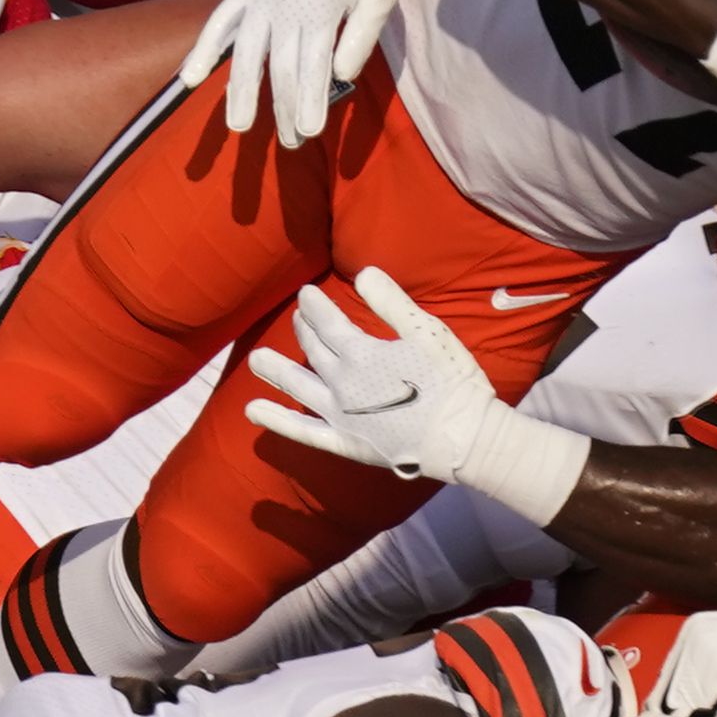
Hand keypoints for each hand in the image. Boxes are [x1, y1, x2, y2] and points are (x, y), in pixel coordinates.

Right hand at [182, 0, 418, 146]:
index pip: (312, 65)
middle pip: (280, 67)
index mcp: (319, 5)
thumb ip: (362, 31)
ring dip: (241, 90)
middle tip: (291, 144)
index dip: (310, 100)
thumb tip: (344, 75)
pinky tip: (190, 78)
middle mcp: (284, 3)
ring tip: (238, 126)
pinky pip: (220, 22)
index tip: (309, 133)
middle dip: (285, 108)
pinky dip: (204, 48)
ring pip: (246, 52)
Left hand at [246, 267, 589, 524]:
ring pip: (298, 386)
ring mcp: (340, 415)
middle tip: (299, 316)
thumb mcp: (428, 332)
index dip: (314, 306)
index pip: (327, 323)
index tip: (306, 293)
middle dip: (304, 329)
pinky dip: (278, 421)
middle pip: (313, 350)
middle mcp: (342, 383)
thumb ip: (392, 303)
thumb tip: (363, 273)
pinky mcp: (345, 442)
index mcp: (361, 353)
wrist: (463, 439)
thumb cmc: (452, 382)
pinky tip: (254, 412)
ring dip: (275, 371)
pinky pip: (303, 432)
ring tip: (255, 360)